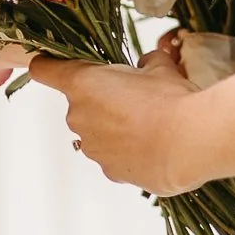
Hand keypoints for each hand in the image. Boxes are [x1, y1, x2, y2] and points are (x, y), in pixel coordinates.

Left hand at [28, 47, 204, 195]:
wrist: (190, 142)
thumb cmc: (170, 98)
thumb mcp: (160, 67)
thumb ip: (146, 62)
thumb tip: (147, 63)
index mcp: (82, 83)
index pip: (44, 70)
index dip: (48, 65)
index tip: (51, 64)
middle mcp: (78, 116)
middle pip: (79, 103)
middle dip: (102, 100)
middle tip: (135, 98)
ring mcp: (92, 147)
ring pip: (97, 132)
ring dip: (116, 128)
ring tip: (149, 125)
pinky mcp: (110, 171)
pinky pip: (113, 156)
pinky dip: (128, 151)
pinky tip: (153, 147)